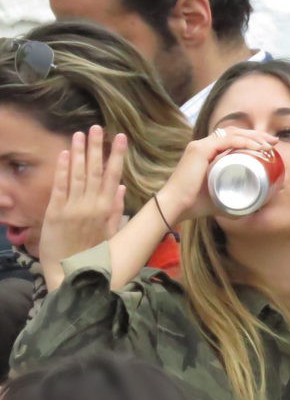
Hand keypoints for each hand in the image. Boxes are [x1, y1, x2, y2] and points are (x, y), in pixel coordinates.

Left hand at [39, 126, 126, 290]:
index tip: (120, 138)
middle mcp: (91, 207)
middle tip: (97, 127)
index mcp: (105, 211)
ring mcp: (73, 209)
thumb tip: (123, 188)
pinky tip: (65, 154)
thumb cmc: (91, 254)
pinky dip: (63, 170)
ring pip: (78, 176)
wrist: (70, 272)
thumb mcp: (109, 234)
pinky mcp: (55, 213)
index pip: (113, 178)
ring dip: (80, 153)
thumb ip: (115, 209)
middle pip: (96, 172)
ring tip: (80, 133)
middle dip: (97, 148)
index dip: (117, 156)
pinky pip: (60, 187)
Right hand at [156, 126, 278, 226]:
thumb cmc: (194, 206)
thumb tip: (254, 208)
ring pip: (232, 134)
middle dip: (257, 135)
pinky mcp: (199, 150)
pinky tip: (257, 147)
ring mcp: (200, 145)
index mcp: (206, 153)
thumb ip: (234, 201)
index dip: (251, 139)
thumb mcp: (219, 200)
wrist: (175, 207)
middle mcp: (203, 145)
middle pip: (234, 133)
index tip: (267, 147)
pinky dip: (243, 142)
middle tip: (274, 142)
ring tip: (269, 145)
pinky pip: (226, 141)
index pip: (231, 139)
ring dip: (253, 137)